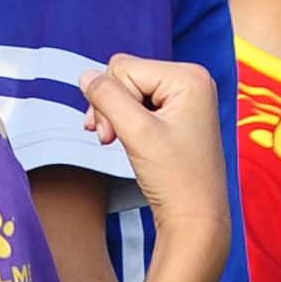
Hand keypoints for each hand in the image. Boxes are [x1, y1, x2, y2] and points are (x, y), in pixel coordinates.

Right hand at [78, 56, 225, 237]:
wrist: (194, 214)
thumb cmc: (175, 177)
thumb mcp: (135, 131)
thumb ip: (107, 98)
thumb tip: (87, 76)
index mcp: (190, 77)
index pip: (123, 66)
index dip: (109, 98)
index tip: (115, 132)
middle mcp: (192, 80)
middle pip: (124, 76)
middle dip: (110, 107)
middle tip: (111, 138)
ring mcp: (185, 97)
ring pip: (126, 91)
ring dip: (113, 116)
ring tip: (115, 140)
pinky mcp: (177, 114)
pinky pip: (136, 104)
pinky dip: (124, 121)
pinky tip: (124, 138)